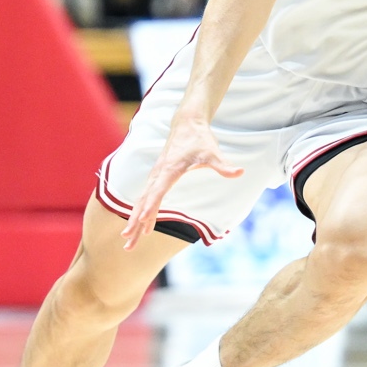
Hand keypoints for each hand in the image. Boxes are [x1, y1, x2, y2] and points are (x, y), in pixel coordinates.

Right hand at [120, 111, 245, 249]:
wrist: (187, 123)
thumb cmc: (200, 139)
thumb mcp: (212, 152)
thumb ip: (223, 165)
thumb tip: (240, 172)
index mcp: (169, 170)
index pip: (157, 191)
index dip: (150, 207)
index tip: (141, 221)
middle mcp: (158, 174)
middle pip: (143, 202)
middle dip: (134, 222)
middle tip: (126, 242)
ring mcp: (155, 176)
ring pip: (141, 202)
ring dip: (134, 222)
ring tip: (128, 242)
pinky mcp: (156, 177)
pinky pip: (146, 198)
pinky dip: (141, 212)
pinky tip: (142, 226)